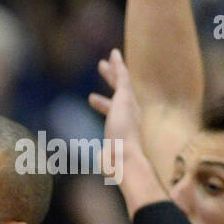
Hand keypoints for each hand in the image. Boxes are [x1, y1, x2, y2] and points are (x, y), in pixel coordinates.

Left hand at [91, 48, 167, 212]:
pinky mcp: (126, 98)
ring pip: (121, 82)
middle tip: (102, 70)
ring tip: (103, 61)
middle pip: (120, 93)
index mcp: (125, 128)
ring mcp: (130, 105)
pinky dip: (118, 65)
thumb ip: (106, 163)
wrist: (127, 161)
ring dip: (112, 71)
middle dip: (110, 82)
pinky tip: (112, 53)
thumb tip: (104, 170)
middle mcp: (130, 114)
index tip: (93, 99)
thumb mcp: (109, 164)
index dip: (103, 105)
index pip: (113, 112)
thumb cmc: (119, 169)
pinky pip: (122, 76)